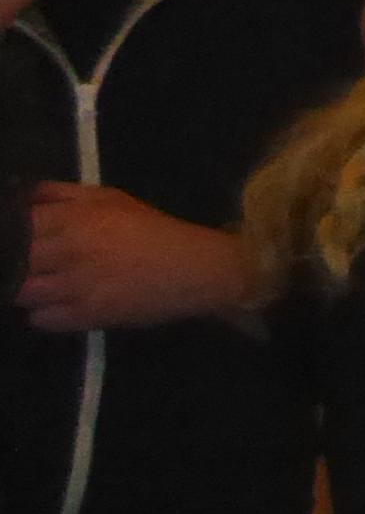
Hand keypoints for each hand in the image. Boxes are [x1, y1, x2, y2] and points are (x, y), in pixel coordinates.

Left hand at [20, 184, 255, 333]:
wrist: (196, 269)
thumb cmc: (153, 229)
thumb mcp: (110, 198)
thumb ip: (62, 193)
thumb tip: (23, 196)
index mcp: (73, 218)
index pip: (16, 225)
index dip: (8, 233)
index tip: (11, 239)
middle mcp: (70, 250)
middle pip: (13, 259)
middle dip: (12, 262)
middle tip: (23, 265)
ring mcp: (78, 286)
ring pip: (22, 292)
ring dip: (23, 290)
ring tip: (37, 287)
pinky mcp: (90, 315)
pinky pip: (43, 320)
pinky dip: (42, 315)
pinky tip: (54, 306)